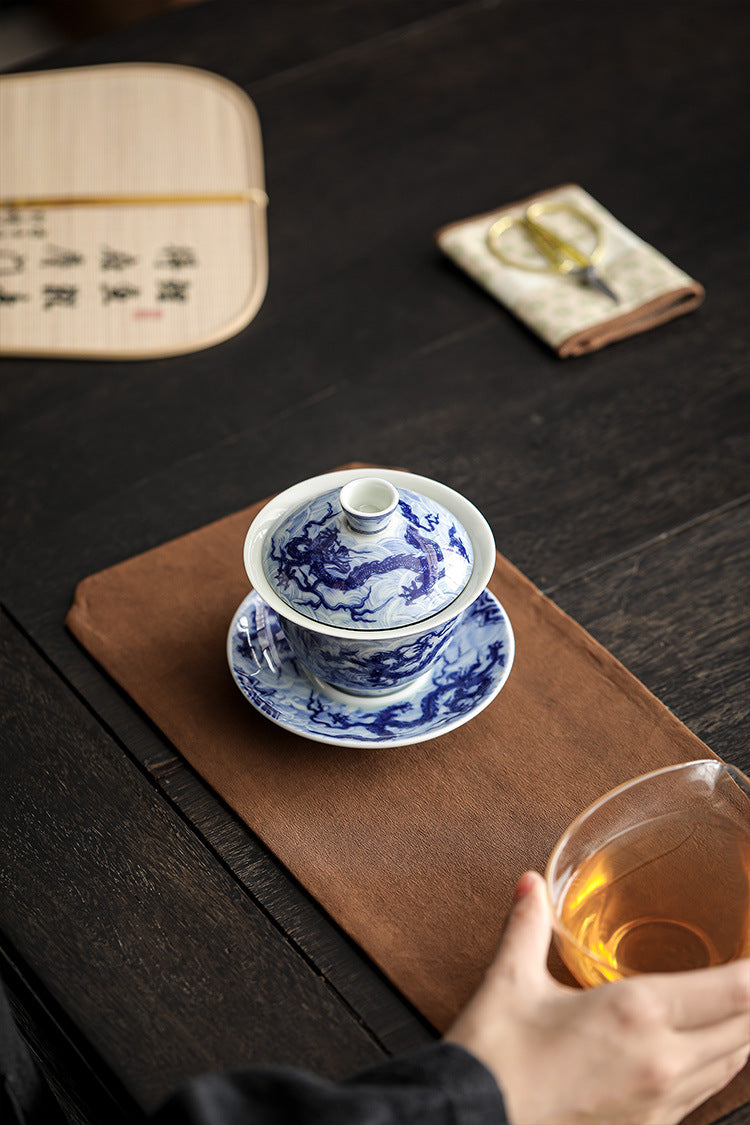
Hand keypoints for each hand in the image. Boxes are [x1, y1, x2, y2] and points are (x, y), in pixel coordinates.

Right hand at [445, 871, 749, 1124]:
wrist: (472, 1122)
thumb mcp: (511, 981)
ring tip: (739, 1007)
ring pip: (731, 1066)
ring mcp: (661, 1105)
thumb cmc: (494, 1060)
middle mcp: (662, 1062)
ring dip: (742, 1033)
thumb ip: (528, 925)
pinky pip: (703, 1094)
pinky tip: (700, 1052)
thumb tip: (531, 885)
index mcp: (636, 1014)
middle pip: (746, 1030)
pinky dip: (715, 1066)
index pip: (734, 990)